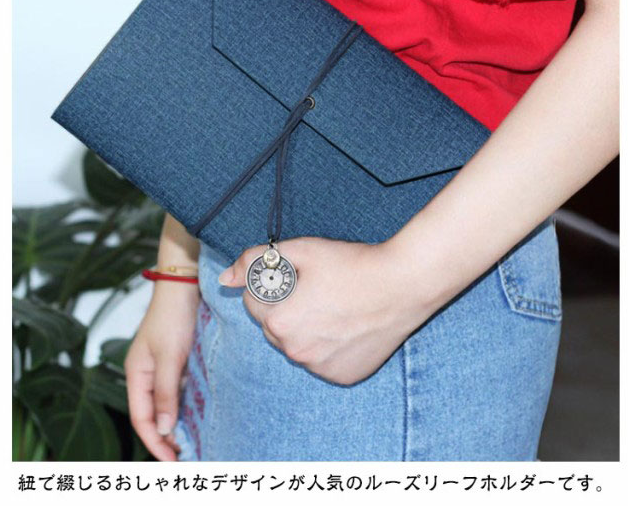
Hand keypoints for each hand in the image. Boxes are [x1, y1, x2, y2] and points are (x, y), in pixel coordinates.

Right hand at [124, 279, 199, 460]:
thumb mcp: (170, 356)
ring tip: (193, 443)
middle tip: (186, 459)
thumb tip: (161, 429)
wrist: (184, 282)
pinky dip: (184, 405)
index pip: (141, 419)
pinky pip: (177, 389)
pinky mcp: (176, 358)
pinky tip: (198, 414)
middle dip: (165, 439)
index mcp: (136, 373)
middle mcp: (146, 373)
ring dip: (176, 423)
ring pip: (165, 403)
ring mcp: (161, 365)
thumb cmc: (173, 316)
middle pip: (151, 415)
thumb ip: (165, 392)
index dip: (154, 443)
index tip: (173, 462)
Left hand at [218, 236, 436, 385]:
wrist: (403, 285)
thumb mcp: (301, 250)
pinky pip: (321, 361)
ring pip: (297, 345)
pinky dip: (328, 347)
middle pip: (273, 326)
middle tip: (316, 289)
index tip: (295, 275)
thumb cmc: (352, 264)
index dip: (271, 283)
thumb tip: (225, 277)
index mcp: (279, 322)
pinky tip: (346, 326)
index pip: (253, 301)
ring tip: (333, 306)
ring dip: (306, 328)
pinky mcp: (342, 377)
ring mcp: (320, 368)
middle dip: (285, 307)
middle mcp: (295, 352)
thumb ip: (256, 260)